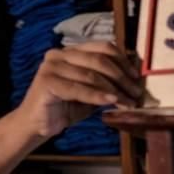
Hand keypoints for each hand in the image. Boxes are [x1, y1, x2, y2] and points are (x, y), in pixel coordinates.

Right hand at [16, 42, 141, 137]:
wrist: (36, 126)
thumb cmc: (64, 108)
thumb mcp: (90, 93)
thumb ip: (106, 84)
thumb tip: (133, 81)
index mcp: (71, 51)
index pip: (102, 47)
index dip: (122, 60)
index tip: (136, 77)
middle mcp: (59, 54)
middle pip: (99, 59)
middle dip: (121, 77)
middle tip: (136, 93)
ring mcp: (51, 66)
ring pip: (91, 75)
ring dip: (113, 90)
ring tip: (127, 102)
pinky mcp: (46, 81)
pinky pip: (79, 88)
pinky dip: (97, 96)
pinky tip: (111, 102)